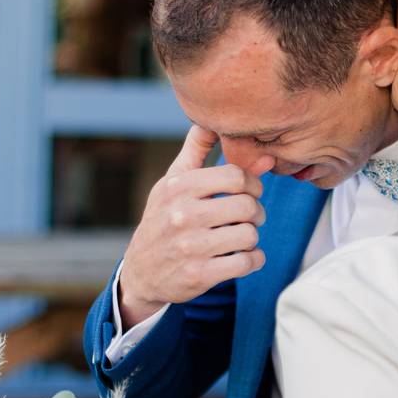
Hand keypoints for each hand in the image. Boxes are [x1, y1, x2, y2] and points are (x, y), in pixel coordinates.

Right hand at [118, 125, 273, 328]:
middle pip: (247, 206)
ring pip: (249, 235)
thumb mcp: (172, 181)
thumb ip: (198, 150)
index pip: (236, 176)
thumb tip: (219, 122)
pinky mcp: (199, 275)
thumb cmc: (164, 219)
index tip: (249, 193)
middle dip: (256, 212)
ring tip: (242, 237)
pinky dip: (253, 260)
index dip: (252, 184)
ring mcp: (190, 247)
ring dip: (253, 238)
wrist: (141, 272)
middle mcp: (181, 215)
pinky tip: (243, 257)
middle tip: (250, 217)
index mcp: (178, 187)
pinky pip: (247, 262)